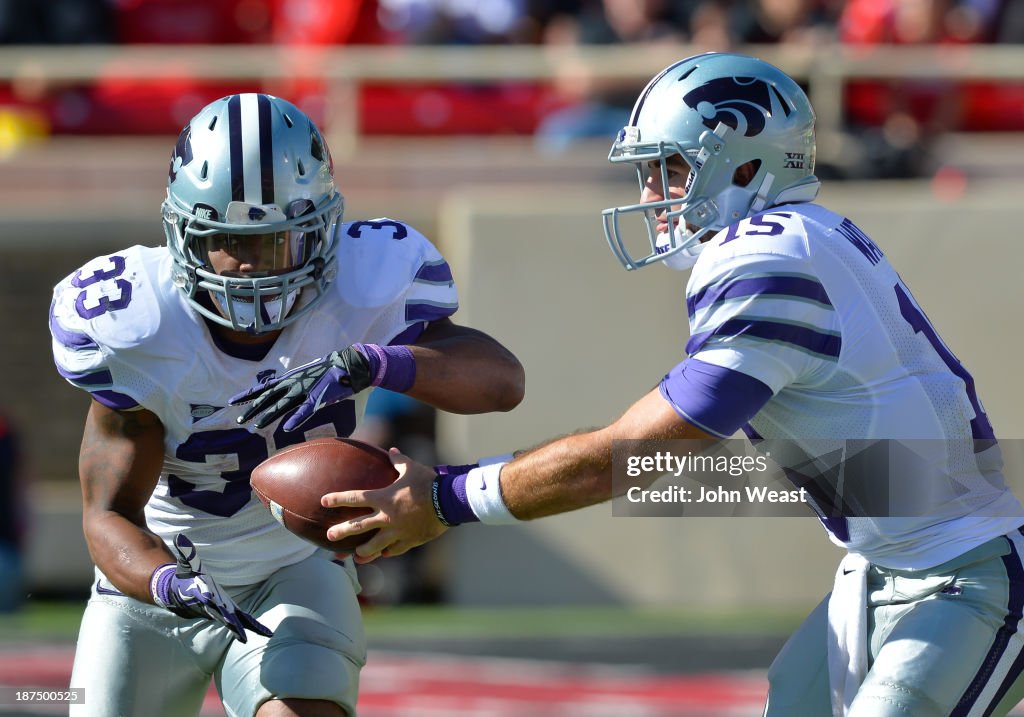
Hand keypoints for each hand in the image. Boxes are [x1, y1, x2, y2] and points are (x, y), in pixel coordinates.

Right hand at [152, 534, 273, 642]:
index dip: (213, 605)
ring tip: (263, 634)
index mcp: (202, 596)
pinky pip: (241, 620)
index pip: (208, 601)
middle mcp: (212, 608)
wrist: (179, 595)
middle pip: (223, 617)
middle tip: (243, 636)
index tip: (220, 610)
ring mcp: (220, 612)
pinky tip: (265, 631)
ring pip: (235, 622)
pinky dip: (252, 625)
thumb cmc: (185, 577)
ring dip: (246, 628)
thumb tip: (181, 538)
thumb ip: (185, 552)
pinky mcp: (228, 612)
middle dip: (232, 625)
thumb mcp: (186, 564)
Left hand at [230, 347, 372, 430]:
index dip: (247, 394)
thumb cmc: (328, 373)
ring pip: (282, 405)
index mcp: (289, 379)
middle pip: (268, 397)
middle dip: (252, 409)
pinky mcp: (318, 398)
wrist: (348, 365)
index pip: (263, 387)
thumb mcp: (306, 378)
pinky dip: (295, 419)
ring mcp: (304, 390)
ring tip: (256, 426)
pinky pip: (305, 410)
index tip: (231, 401)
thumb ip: (294, 386)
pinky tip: (286, 428)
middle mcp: (293, 383)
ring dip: (269, 416)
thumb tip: (284, 391)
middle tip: (238, 421)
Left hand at [322, 448, 447, 562]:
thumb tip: (392, 452)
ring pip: (374, 546)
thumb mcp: (413, 468)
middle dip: (341, 531)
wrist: (448, 502)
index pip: (355, 498)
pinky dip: (387, 552)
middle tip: (329, 536)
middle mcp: (387, 517)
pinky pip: (394, 550)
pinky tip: (383, 555)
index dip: (337, 499)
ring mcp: (397, 532)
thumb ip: (399, 461)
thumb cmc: (429, 483)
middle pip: (358, 526)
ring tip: (355, 556)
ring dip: (363, 551)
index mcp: (384, 498)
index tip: (323, 501)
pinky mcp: (409, 541)